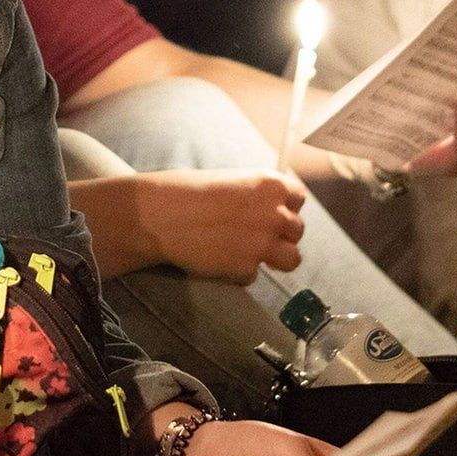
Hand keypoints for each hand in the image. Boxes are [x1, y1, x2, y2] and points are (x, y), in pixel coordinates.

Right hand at [139, 170, 307, 282]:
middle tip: (254, 233)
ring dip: (274, 257)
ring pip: (292, 259)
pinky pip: (253, 273)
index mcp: (269, 185)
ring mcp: (263, 244)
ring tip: (249, 252)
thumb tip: (267, 209)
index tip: (271, 211)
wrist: (158, 215)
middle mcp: (274, 214)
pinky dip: (238, 270)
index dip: (284, 206)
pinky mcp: (247, 269)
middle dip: (279, 233)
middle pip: (297, 230)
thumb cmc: (185, 192)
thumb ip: (254, 196)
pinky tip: (217, 258)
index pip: (298, 198)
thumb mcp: (228, 181)